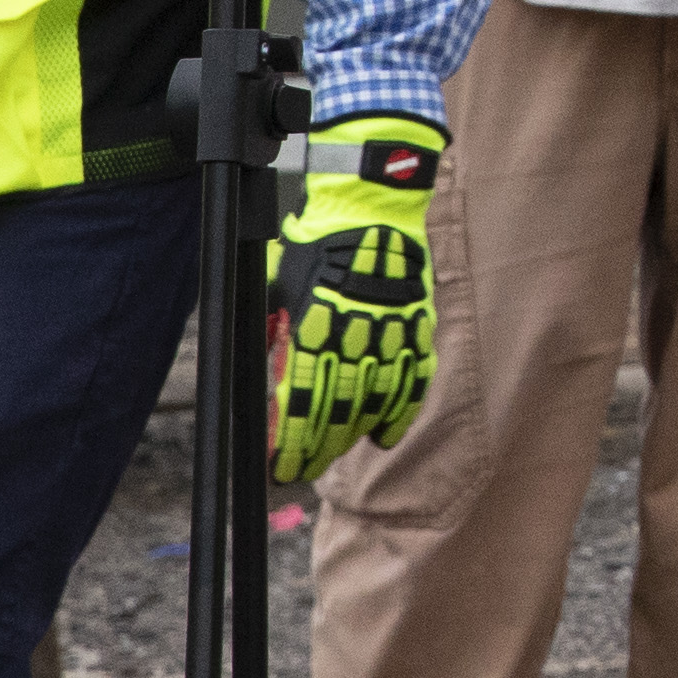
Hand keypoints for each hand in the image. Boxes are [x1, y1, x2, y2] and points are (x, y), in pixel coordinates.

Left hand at [270, 114, 448, 485]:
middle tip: (304, 470)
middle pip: (337, 409)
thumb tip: (261, 364)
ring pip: (373, 401)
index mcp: (314, 324)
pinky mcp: (417, 327)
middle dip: (318, 448)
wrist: (373, 206)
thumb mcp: (278, 280)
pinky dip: (400, 412)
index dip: (291, 441)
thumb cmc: (316, 241)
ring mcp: (391, 332)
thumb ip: (273, 326)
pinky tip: (384, 436)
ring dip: (352, 436)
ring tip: (336, 455)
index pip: (301, 399)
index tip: (282, 468)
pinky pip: (411, 380)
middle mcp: (353, 334)